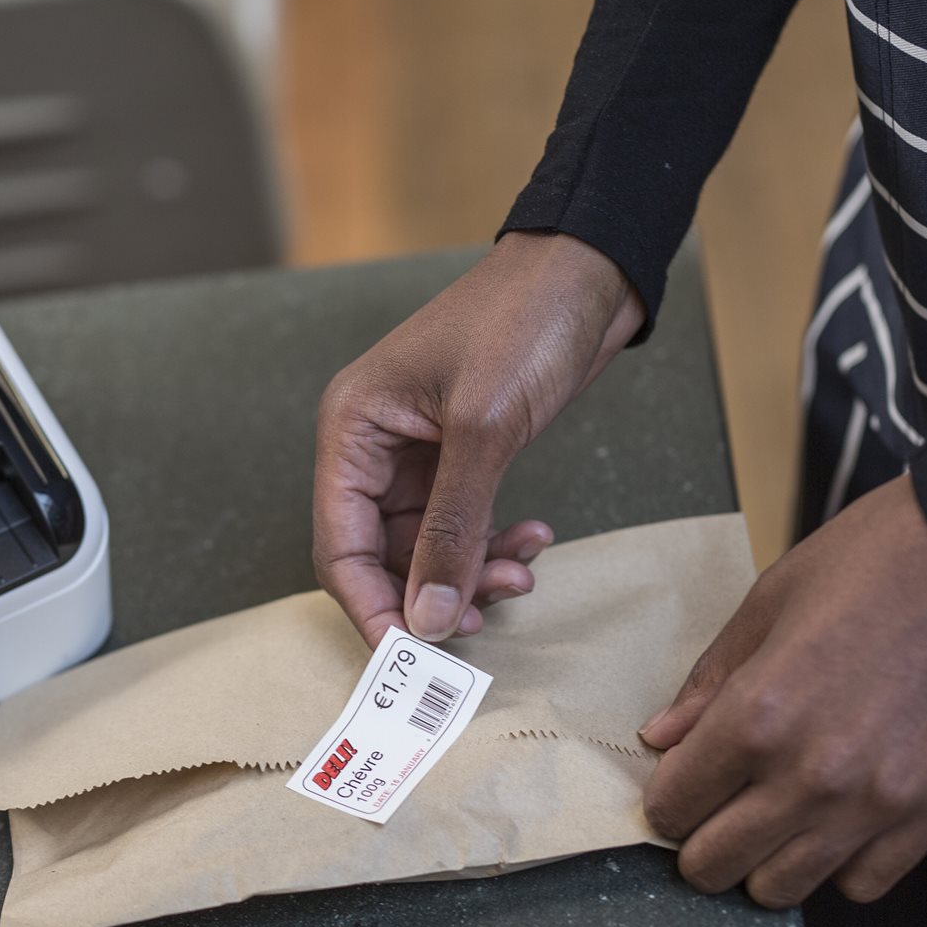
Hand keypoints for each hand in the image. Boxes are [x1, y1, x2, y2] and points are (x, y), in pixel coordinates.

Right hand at [313, 231, 645, 645]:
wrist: (588, 270)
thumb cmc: (524, 320)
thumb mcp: (485, 429)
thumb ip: (452, 529)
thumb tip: (426, 615)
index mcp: (353, 427)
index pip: (339, 544)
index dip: (370, 607)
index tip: (411, 657)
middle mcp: (375, 443)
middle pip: (380, 555)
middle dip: (430, 593)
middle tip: (480, 622)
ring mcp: (419, 451)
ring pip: (426, 546)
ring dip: (471, 572)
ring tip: (523, 575)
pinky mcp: (462, 453)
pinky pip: (462, 524)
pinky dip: (494, 544)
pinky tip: (534, 540)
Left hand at [639, 473, 926, 907]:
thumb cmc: (876, 563)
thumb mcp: (770, 602)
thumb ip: (710, 682)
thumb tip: (662, 738)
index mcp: (757, 715)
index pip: (673, 807)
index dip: (666, 797)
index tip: (680, 780)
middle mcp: (810, 777)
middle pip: (715, 865)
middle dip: (701, 838)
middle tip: (717, 803)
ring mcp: (876, 806)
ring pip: (781, 889)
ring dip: (764, 859)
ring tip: (776, 813)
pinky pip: (861, 884)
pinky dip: (840, 862)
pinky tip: (838, 817)